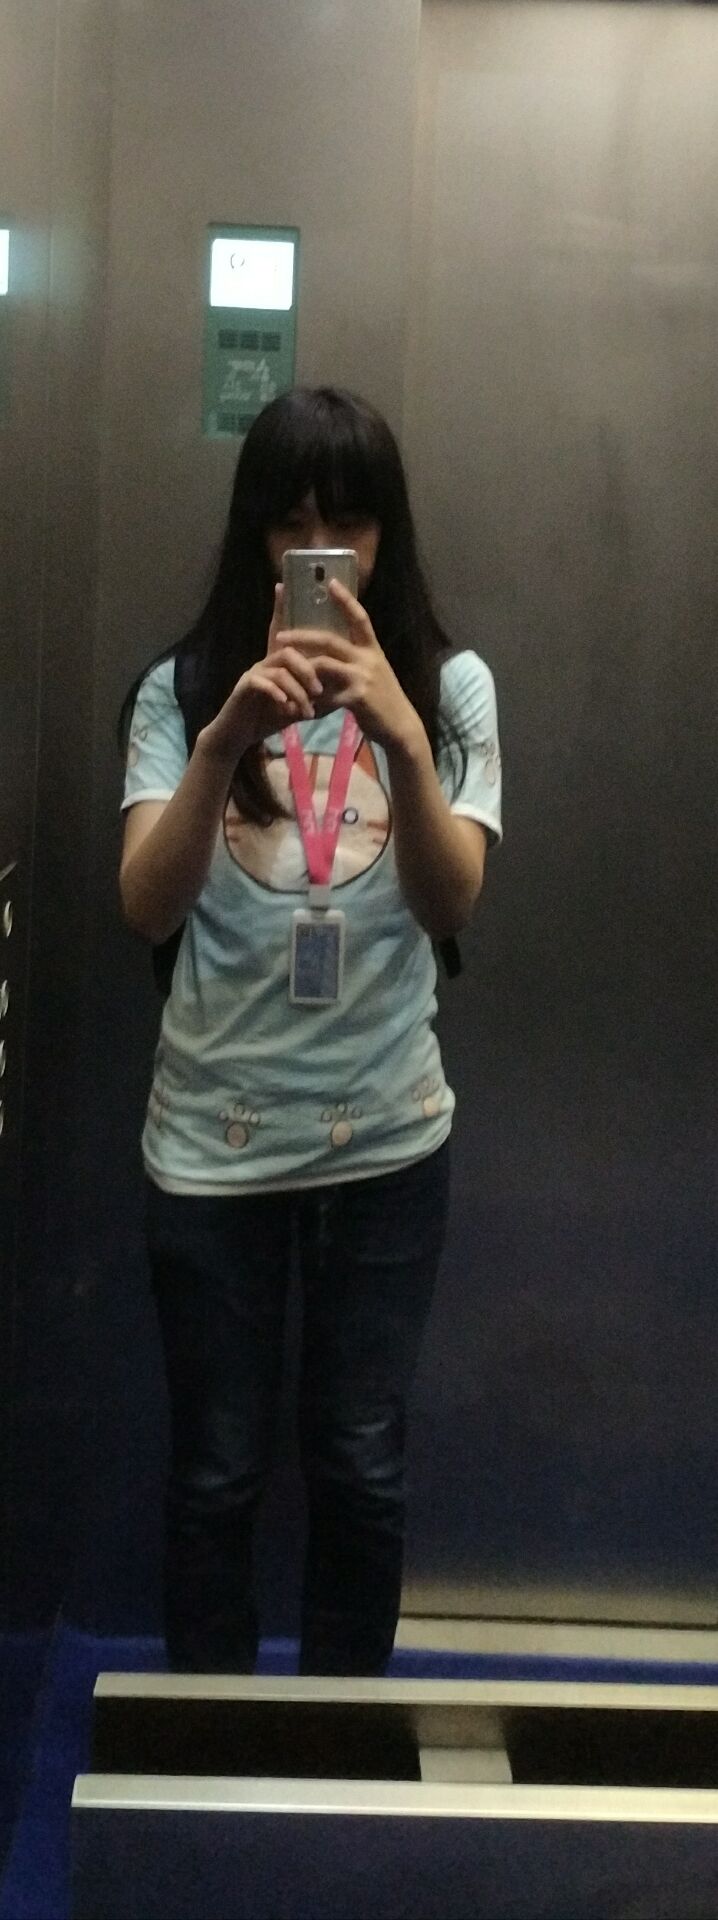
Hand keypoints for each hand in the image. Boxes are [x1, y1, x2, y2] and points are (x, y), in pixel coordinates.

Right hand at [200, 628, 323, 764]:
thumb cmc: (264, 721)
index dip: (316, 665)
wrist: (236, 736)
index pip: (299, 653)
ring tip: (306, 712)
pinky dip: (275, 692)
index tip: (330, 687)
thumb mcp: (293, 712)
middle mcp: (265, 665)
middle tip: (319, 692)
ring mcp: (253, 675)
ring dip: (296, 691)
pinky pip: (258, 682)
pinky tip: (285, 705)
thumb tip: (335, 701)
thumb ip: (309, 703)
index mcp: (278, 667)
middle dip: (308, 672)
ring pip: (278, 671)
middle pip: (289, 653)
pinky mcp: (242, 687)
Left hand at [275, 579, 422, 752]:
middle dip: (303, 635)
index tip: (331, 582)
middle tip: (279, 635)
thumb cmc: (382, 699)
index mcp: (372, 650)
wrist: (399, 726)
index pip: (360, 618)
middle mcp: (369, 659)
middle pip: (331, 640)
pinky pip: (326, 694)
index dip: (346, 600)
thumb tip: (331, 650)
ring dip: (301, 666)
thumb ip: (355, 660)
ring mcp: (363, 677)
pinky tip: (298, 702)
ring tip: (283, 668)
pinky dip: (311, 698)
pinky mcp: (357, 697)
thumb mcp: (374, 672)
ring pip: (324, 664)